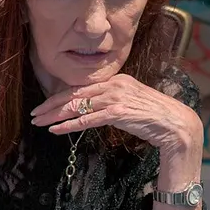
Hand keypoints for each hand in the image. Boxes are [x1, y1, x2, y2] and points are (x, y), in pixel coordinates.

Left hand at [31, 73, 202, 155]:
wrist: (174, 122)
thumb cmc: (151, 115)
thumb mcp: (128, 102)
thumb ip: (108, 101)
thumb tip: (87, 108)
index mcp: (115, 79)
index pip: (80, 87)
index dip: (59, 97)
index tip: (44, 105)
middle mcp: (114, 85)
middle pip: (74, 94)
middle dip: (51, 105)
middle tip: (34, 114)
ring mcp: (116, 97)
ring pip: (77, 106)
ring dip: (55, 116)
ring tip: (39, 123)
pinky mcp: (118, 112)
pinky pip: (87, 119)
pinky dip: (69, 125)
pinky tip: (56, 130)